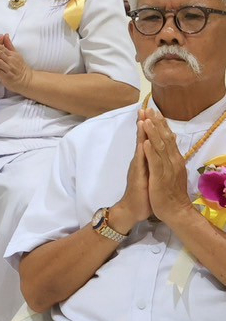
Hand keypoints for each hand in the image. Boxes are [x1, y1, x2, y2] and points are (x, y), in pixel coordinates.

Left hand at [0, 35, 31, 93]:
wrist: (26, 80)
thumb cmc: (19, 66)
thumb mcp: (16, 54)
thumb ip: (9, 45)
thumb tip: (5, 34)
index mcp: (13, 55)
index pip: (3, 48)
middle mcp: (11, 62)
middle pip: (1, 54)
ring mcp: (9, 69)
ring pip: (0, 63)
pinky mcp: (7, 77)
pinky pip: (0, 72)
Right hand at [111, 113, 151, 231]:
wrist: (133, 210)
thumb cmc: (143, 194)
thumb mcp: (150, 175)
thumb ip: (152, 162)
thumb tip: (158, 150)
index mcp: (145, 160)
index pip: (149, 140)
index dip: (151, 127)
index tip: (151, 112)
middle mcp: (141, 161)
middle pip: (144, 139)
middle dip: (145, 123)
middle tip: (144, 108)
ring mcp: (138, 167)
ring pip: (142, 146)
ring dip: (142, 132)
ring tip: (142, 118)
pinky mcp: (138, 175)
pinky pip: (141, 160)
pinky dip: (143, 149)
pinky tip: (143, 140)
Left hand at [141, 108, 192, 226]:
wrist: (174, 212)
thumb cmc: (169, 192)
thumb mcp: (169, 171)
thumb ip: (169, 157)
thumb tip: (168, 143)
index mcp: (173, 160)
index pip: (167, 138)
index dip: (160, 124)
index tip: (154, 110)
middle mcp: (172, 162)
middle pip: (165, 139)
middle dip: (157, 123)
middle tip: (150, 109)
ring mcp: (166, 169)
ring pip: (160, 148)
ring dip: (152, 133)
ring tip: (146, 120)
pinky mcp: (159, 178)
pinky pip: (154, 163)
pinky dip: (150, 152)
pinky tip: (146, 142)